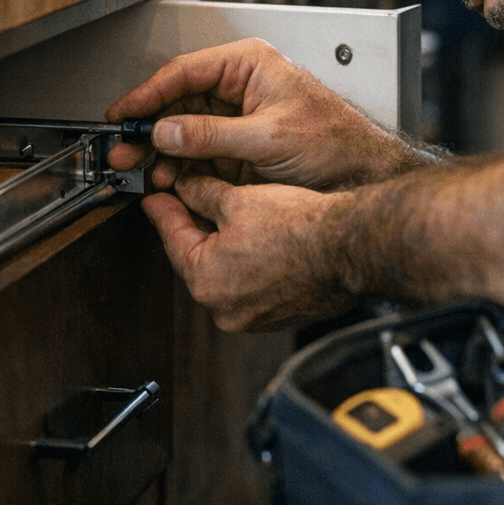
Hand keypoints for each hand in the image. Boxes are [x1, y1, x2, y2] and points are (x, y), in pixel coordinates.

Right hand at [105, 37, 418, 189]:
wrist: (364, 176)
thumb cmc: (336, 143)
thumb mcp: (268, 138)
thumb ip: (213, 135)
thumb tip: (167, 131)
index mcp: (249, 65)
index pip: (185, 72)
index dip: (148, 93)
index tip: (123, 113)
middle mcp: (240, 86)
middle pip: (179, 101)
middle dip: (150, 127)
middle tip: (125, 147)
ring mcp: (238, 118)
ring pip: (185, 129)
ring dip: (162, 151)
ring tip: (143, 169)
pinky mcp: (240, 147)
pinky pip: (200, 152)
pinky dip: (180, 166)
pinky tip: (167, 178)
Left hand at [143, 174, 359, 330]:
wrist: (348, 247)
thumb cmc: (300, 229)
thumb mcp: (238, 198)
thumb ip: (201, 193)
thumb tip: (186, 187)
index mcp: (206, 281)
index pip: (171, 239)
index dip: (162, 211)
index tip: (155, 199)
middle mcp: (224, 309)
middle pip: (196, 259)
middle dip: (194, 227)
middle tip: (189, 199)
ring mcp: (252, 317)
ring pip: (225, 273)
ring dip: (224, 246)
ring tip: (232, 214)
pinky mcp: (278, 315)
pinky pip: (251, 285)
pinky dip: (249, 263)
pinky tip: (260, 238)